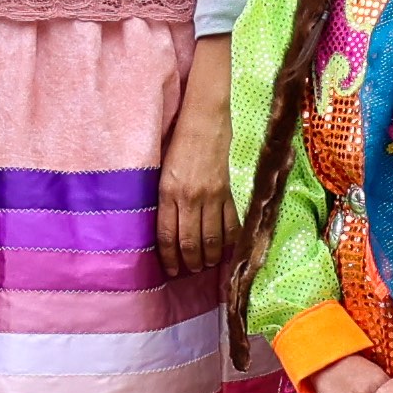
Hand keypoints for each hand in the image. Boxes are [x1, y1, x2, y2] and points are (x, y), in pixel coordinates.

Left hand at [148, 70, 240, 275]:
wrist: (205, 118)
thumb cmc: (178, 139)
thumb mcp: (161, 169)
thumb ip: (163, 197)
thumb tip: (165, 226)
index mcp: (168, 192)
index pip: (167, 235)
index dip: (168, 258)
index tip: (169, 272)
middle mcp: (189, 198)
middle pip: (189, 242)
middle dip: (188, 263)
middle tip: (187, 274)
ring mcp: (211, 196)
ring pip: (210, 238)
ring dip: (207, 257)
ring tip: (204, 266)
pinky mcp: (227, 191)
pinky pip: (230, 224)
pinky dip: (227, 242)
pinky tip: (224, 251)